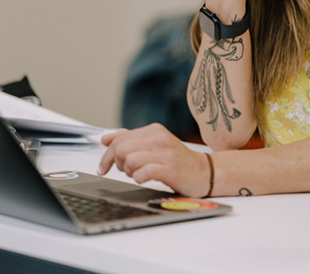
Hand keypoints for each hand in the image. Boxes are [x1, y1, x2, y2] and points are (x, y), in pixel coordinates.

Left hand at [97, 124, 211, 197]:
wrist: (205, 172)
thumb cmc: (178, 161)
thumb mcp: (154, 145)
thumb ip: (131, 140)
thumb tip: (106, 138)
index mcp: (154, 130)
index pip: (120, 139)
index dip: (107, 155)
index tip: (103, 168)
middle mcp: (159, 138)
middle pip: (121, 149)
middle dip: (118, 164)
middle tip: (127, 171)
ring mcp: (165, 153)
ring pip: (130, 160)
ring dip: (130, 172)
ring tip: (139, 174)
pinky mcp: (170, 168)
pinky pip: (143, 173)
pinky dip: (139, 178)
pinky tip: (146, 179)